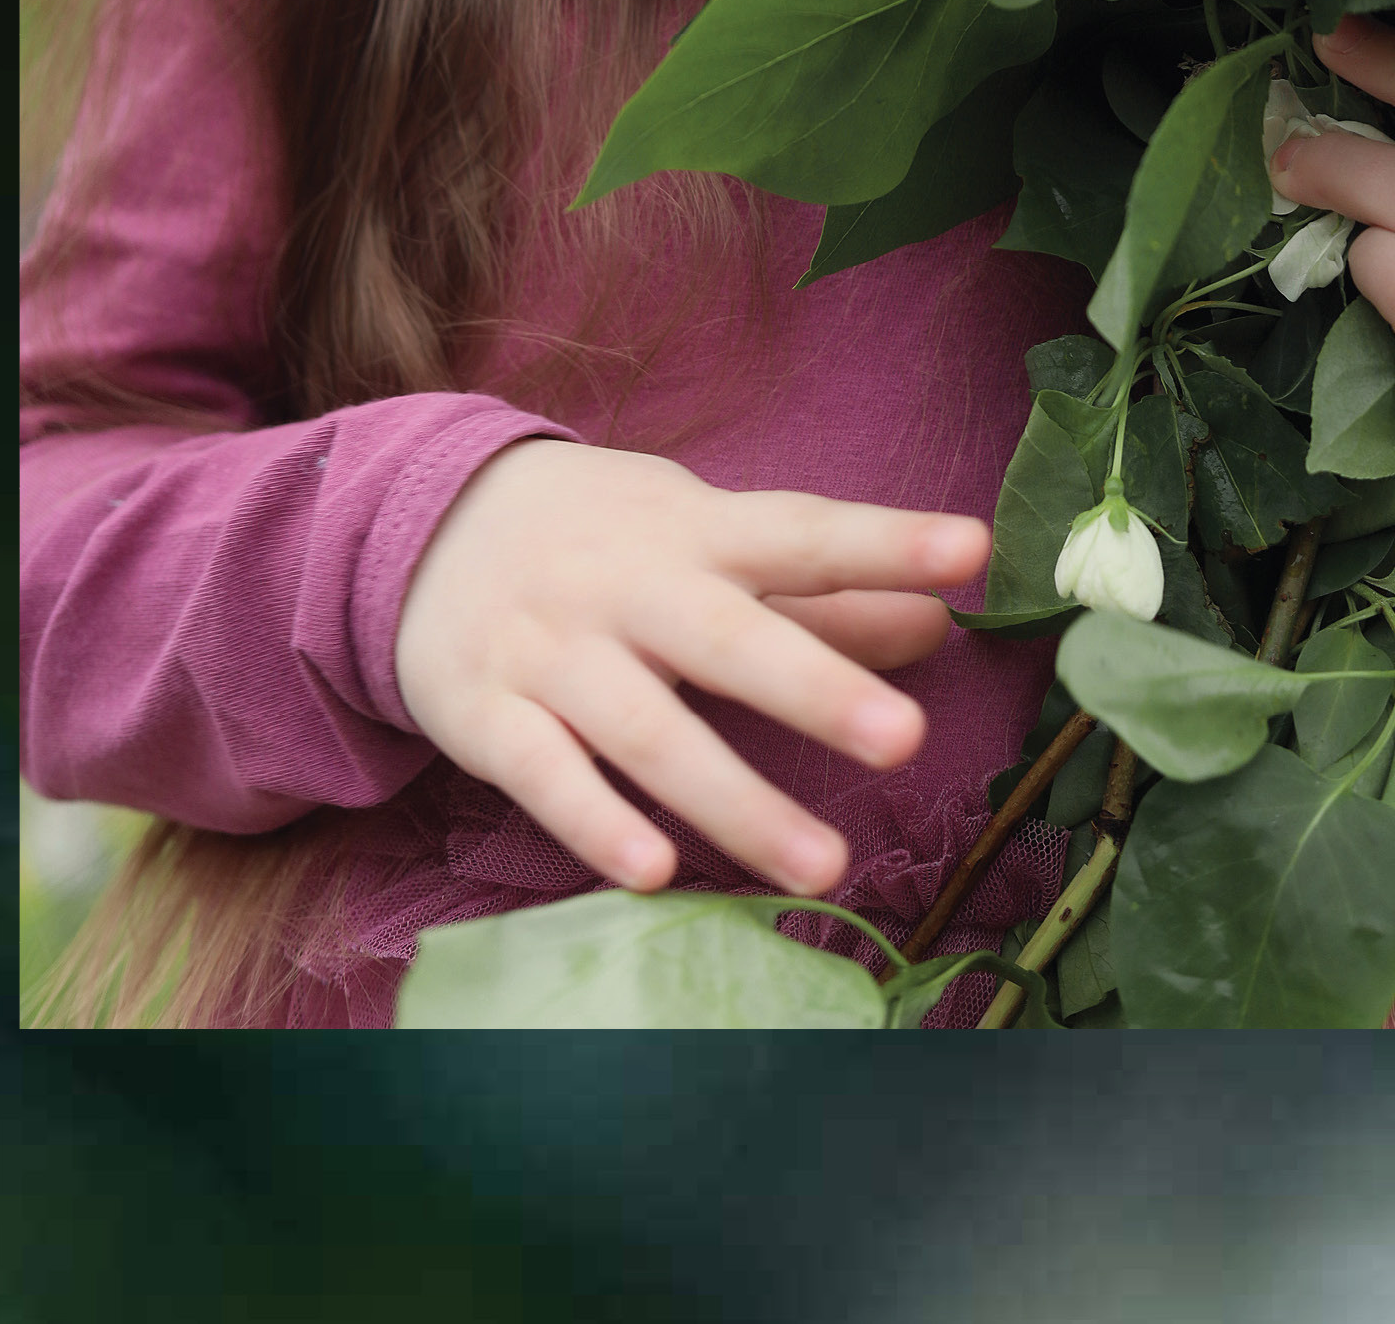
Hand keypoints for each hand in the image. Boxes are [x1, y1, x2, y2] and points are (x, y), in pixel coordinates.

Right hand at [392, 438, 990, 896]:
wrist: (423, 522)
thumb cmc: (604, 538)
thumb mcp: (705, 539)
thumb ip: (820, 594)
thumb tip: (939, 626)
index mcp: (696, 531)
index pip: (801, 532)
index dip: (885, 540)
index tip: (971, 549)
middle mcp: (628, 586)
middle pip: (729, 639)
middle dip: (815, 689)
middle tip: (908, 739)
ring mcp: (554, 651)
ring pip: (648, 730)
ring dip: (735, 802)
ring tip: (825, 865)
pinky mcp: (488, 715)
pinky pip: (545, 774)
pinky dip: (597, 823)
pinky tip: (655, 872)